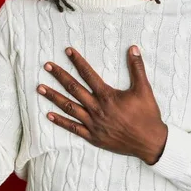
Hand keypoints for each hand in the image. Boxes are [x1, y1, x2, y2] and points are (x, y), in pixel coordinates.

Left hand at [37, 46, 167, 164]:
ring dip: (53, 97)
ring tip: (40, 88)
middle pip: (74, 88)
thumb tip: (133, 48)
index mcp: (107, 96)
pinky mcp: (93, 136)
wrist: (149, 142)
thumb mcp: (144, 89)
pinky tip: (49, 115)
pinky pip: (73, 128)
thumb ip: (137, 68)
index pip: (88, 74)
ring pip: (69, 107)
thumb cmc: (147, 115)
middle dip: (59, 76)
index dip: (77, 61)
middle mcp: (97, 108)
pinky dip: (60, 121)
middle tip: (47, 66)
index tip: (67, 51)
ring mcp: (93, 123)